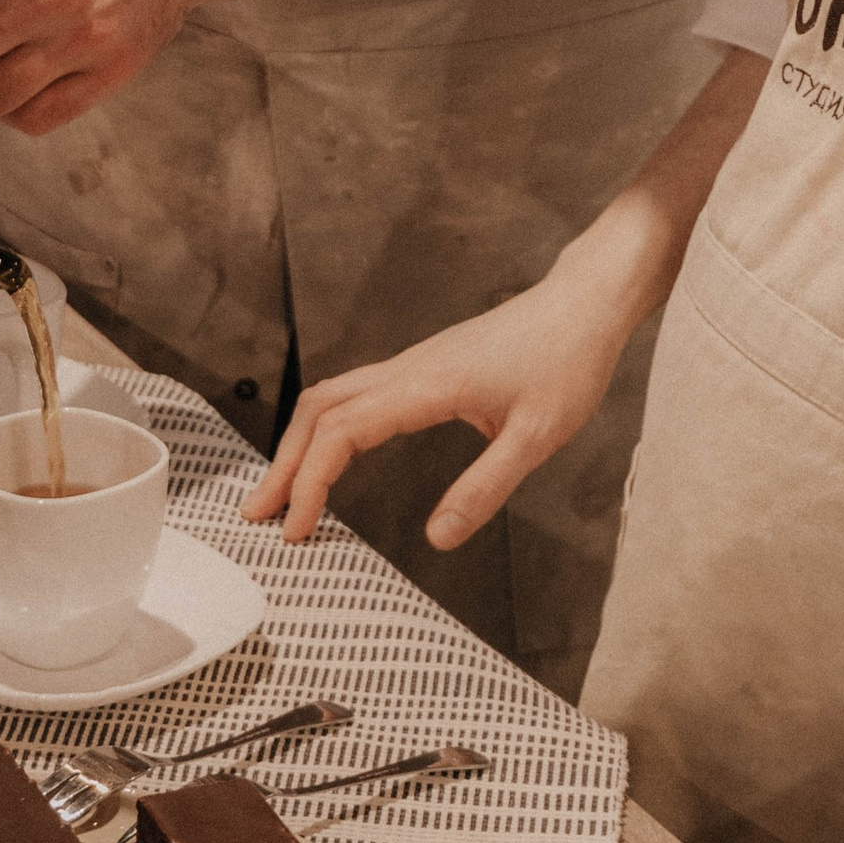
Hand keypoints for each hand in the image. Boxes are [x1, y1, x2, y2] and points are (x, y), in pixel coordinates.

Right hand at [245, 267, 629, 550]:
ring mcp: (414, 364)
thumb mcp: (536, 437)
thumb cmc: (567, 361)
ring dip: (301, 443)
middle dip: (283, 464)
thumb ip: (484, 488)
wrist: (585, 303)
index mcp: (426, 386)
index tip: (296, 529)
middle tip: (259, 516)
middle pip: (319, 409)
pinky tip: (331, 456)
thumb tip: (436, 539)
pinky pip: (357, 394)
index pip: (342, 433)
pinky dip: (328, 428)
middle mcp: (408, 369)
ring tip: (283, 492)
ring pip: (333, 397)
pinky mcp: (426, 367)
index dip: (309, 483)